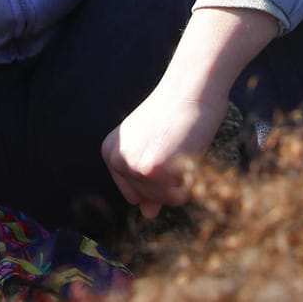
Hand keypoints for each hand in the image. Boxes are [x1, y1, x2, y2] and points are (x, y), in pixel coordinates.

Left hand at [101, 82, 229, 217]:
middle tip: (176, 146)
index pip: (134, 194)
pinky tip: (188, 153)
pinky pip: (179, 196)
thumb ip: (146, 181)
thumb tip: (147, 214)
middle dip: (169, 180)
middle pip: (149, 199)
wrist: (191, 87)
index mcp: (111, 153)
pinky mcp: (153, 170)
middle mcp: (118, 160)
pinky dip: (190, 181)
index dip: (156, 179)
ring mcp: (134, 166)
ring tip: (182, 148)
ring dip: (181, 180)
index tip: (163, 148)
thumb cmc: (177, 113)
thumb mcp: (154, 146)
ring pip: (165, 199)